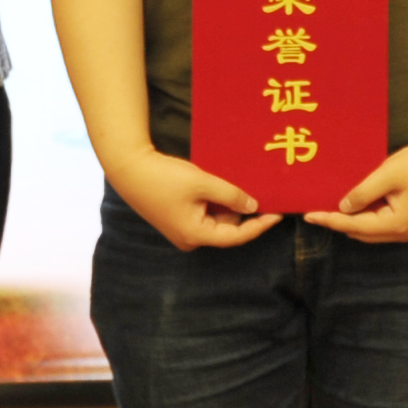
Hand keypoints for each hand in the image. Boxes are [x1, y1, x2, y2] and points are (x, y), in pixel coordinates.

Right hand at [107, 147, 280, 251]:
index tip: (278, 214)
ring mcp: (182, 230)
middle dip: (241, 210)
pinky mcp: (177, 219)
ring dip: (227, 203)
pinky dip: (214, 201)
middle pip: (227, 228)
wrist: (129, 169)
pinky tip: (219, 185)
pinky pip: (204, 213)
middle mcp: (189, 239)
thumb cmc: (165, 177)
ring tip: (235, 183)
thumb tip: (254, 206)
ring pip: (216, 219)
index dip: (259, 225)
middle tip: (259, 191)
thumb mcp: (203, 183)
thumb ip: (232, 196)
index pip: (236, 236)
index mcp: (195, 235)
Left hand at [309, 142, 407, 243]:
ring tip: (330, 206)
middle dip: (339, 222)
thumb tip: (342, 208)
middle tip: (316, 210)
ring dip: (352, 219)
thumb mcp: (387, 175)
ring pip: (370, 229)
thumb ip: (362, 193)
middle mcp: (401, 233)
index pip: (354, 226)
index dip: (330, 220)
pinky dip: (365, 215)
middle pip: (361, 232)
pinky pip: (380, 222)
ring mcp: (407, 229)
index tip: (308, 215)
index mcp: (396, 225)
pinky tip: (354, 203)